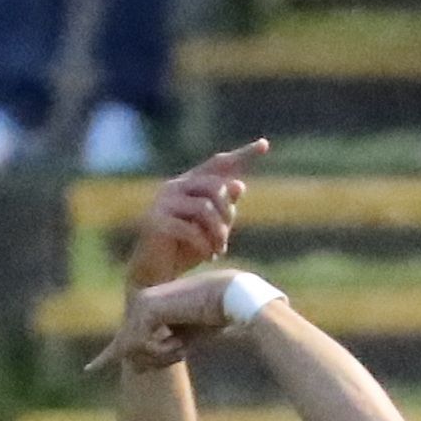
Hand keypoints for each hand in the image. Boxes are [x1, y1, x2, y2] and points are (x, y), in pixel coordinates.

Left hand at [89, 268, 257, 377]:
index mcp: (148, 307)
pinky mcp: (145, 308)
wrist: (230, 300)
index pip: (123, 337)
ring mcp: (140, 303)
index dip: (107, 356)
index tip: (89, 369)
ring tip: (184, 343)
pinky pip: (144, 346)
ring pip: (135, 352)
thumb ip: (158, 354)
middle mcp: (140, 302)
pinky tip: (180, 340)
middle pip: (129, 353)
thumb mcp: (182, 343)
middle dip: (157, 362)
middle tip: (182, 350)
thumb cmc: (213, 319)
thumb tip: (132, 369)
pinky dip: (164, 351)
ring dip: (163, 357)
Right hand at [123, 138, 269, 288]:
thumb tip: (239, 184)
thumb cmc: (185, 249)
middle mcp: (174, 187)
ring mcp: (163, 202)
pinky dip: (204, 244)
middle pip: (215, 186)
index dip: (242, 154)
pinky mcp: (155, 222)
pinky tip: (209, 256)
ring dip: (218, 232)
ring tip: (219, 250)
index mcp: (189, 184)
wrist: (155, 275)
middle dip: (227, 213)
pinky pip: (190, 229)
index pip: (218, 164)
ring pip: (205, 208)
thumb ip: (224, 207)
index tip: (264, 145)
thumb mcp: (211, 228)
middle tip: (226, 238)